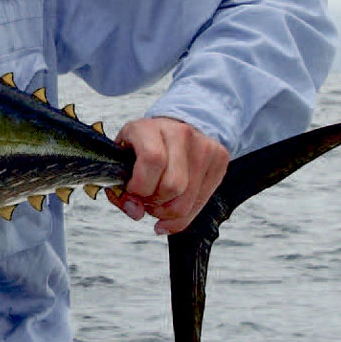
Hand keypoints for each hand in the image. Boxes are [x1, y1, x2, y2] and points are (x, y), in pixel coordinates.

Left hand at [107, 117, 229, 235]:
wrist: (173, 128)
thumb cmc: (141, 148)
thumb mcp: (121, 162)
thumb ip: (120, 192)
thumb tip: (136, 213)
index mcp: (148, 128)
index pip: (152, 160)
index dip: (140, 186)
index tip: (133, 192)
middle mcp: (179, 132)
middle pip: (173, 186)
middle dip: (155, 204)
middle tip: (147, 200)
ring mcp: (204, 145)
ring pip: (188, 200)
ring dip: (169, 212)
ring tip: (160, 203)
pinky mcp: (220, 158)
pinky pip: (202, 201)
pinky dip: (185, 213)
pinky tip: (175, 203)